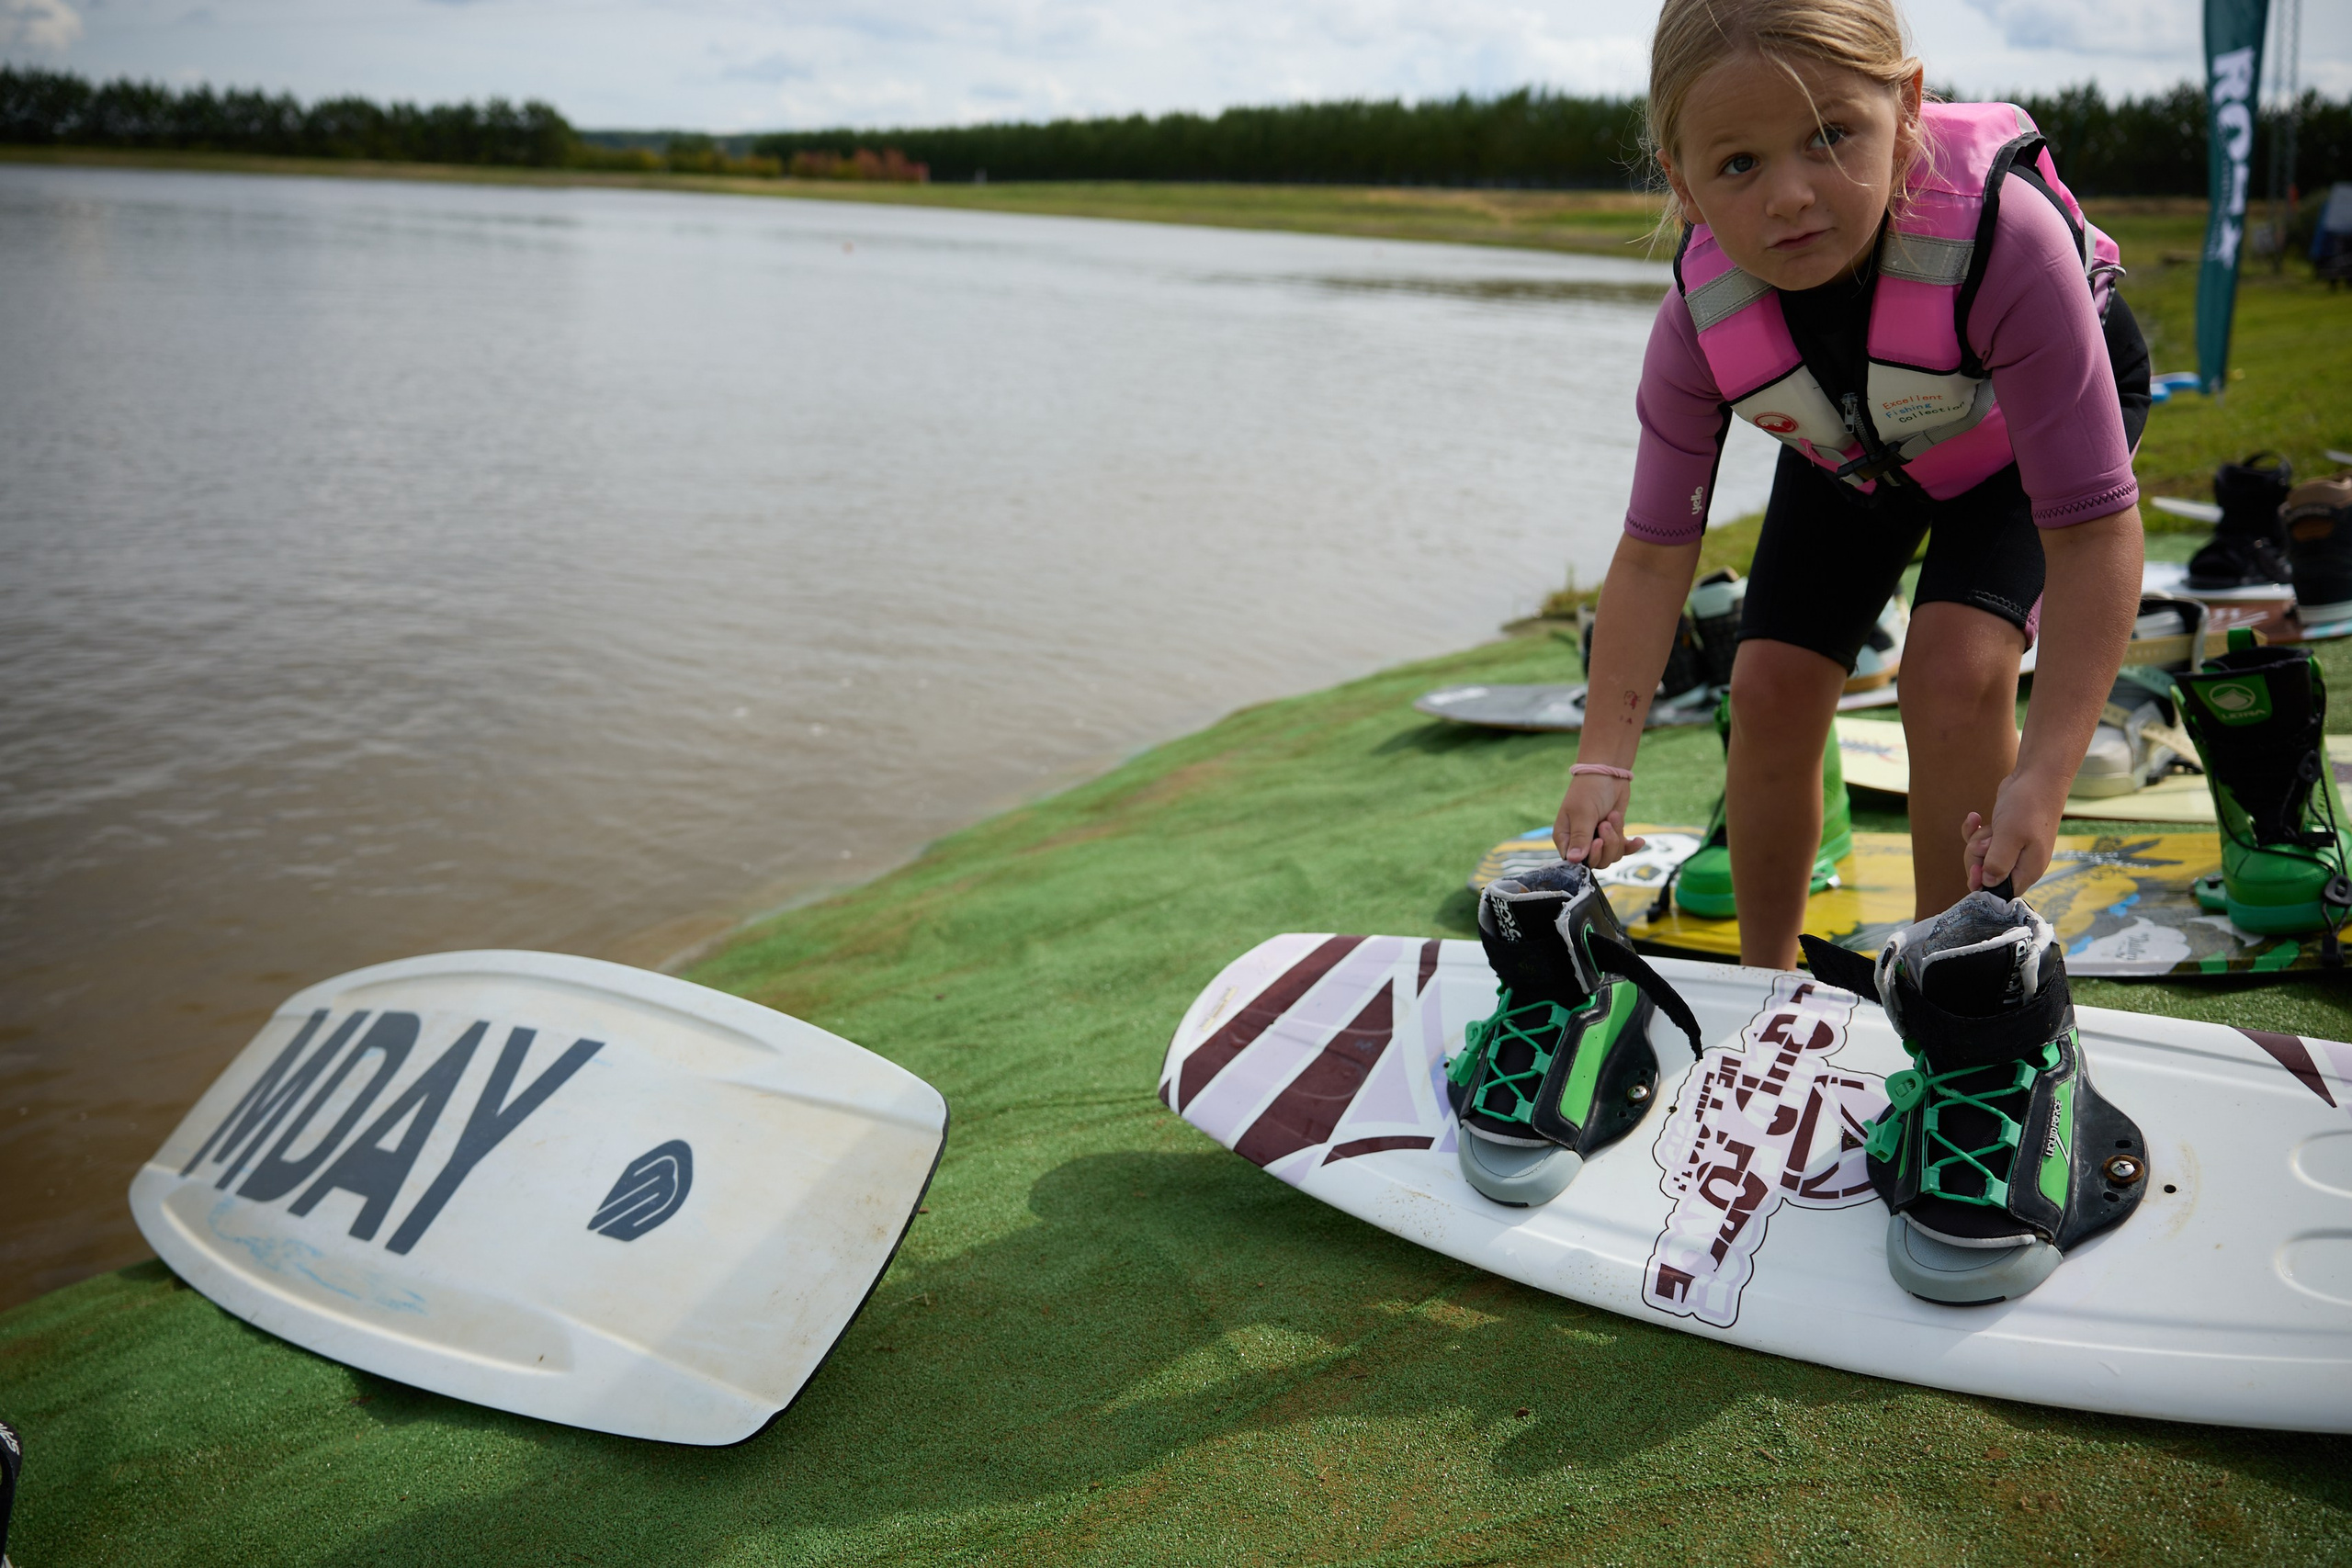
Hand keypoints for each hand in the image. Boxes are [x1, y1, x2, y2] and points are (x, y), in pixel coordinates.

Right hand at [1554, 770, 1646, 870]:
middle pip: (1596, 862)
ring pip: (1611, 856)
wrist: (1608, 772)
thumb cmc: (1589, 789)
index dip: (1589, 856)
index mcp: (1566, 837)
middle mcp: (1581, 842)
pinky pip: (1623, 850)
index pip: (1575, 862)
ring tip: (1613, 816)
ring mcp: (1598, 839)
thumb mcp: (1583, 812)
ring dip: (1617, 837)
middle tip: (1606, 823)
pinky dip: (1631, 846)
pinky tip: (1638, 840)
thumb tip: (1573, 860)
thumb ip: (1580, 837)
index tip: (1597, 840)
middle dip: (1606, 845)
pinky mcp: (1613, 835)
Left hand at [1963, 770, 2065, 894]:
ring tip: (1988, 827)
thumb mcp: (2010, 836)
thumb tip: (1987, 884)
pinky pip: (1980, 840)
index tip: (1977, 868)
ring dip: (1977, 841)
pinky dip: (1974, 830)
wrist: (2037, 776)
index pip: (2002, 892)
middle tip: (1986, 841)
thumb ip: (1998, 863)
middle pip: (1987, 874)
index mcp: (2028, 869)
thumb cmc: (2027, 806)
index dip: (1984, 884)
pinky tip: (1974, 817)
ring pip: (1981, 856)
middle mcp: (2021, 862)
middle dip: (1977, 858)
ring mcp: (2012, 847)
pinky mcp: (2003, 833)